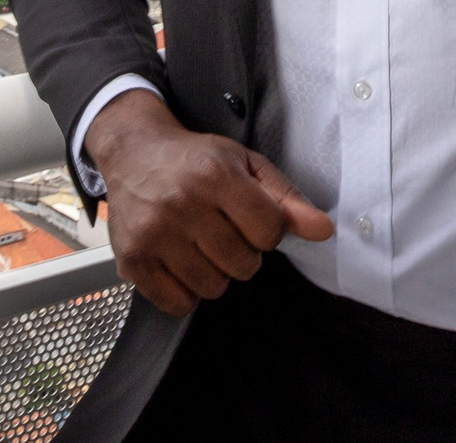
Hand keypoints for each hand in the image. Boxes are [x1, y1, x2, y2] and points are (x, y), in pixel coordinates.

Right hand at [83, 88, 333, 315]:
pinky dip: (185, 291)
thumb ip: (286, 198)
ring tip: (200, 245)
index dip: (267, 230)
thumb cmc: (197, 160)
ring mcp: (154, 234)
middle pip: (243, 266)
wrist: (134, 152)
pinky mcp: (132, 259)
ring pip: (212, 288)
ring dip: (214, 273)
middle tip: (223, 231)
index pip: (269, 232)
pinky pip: (178, 304)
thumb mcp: (246, 164)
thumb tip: (323, 231)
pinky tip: (179, 261)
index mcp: (216, 175)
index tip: (250, 216)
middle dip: (241, 253)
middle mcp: (182, 204)